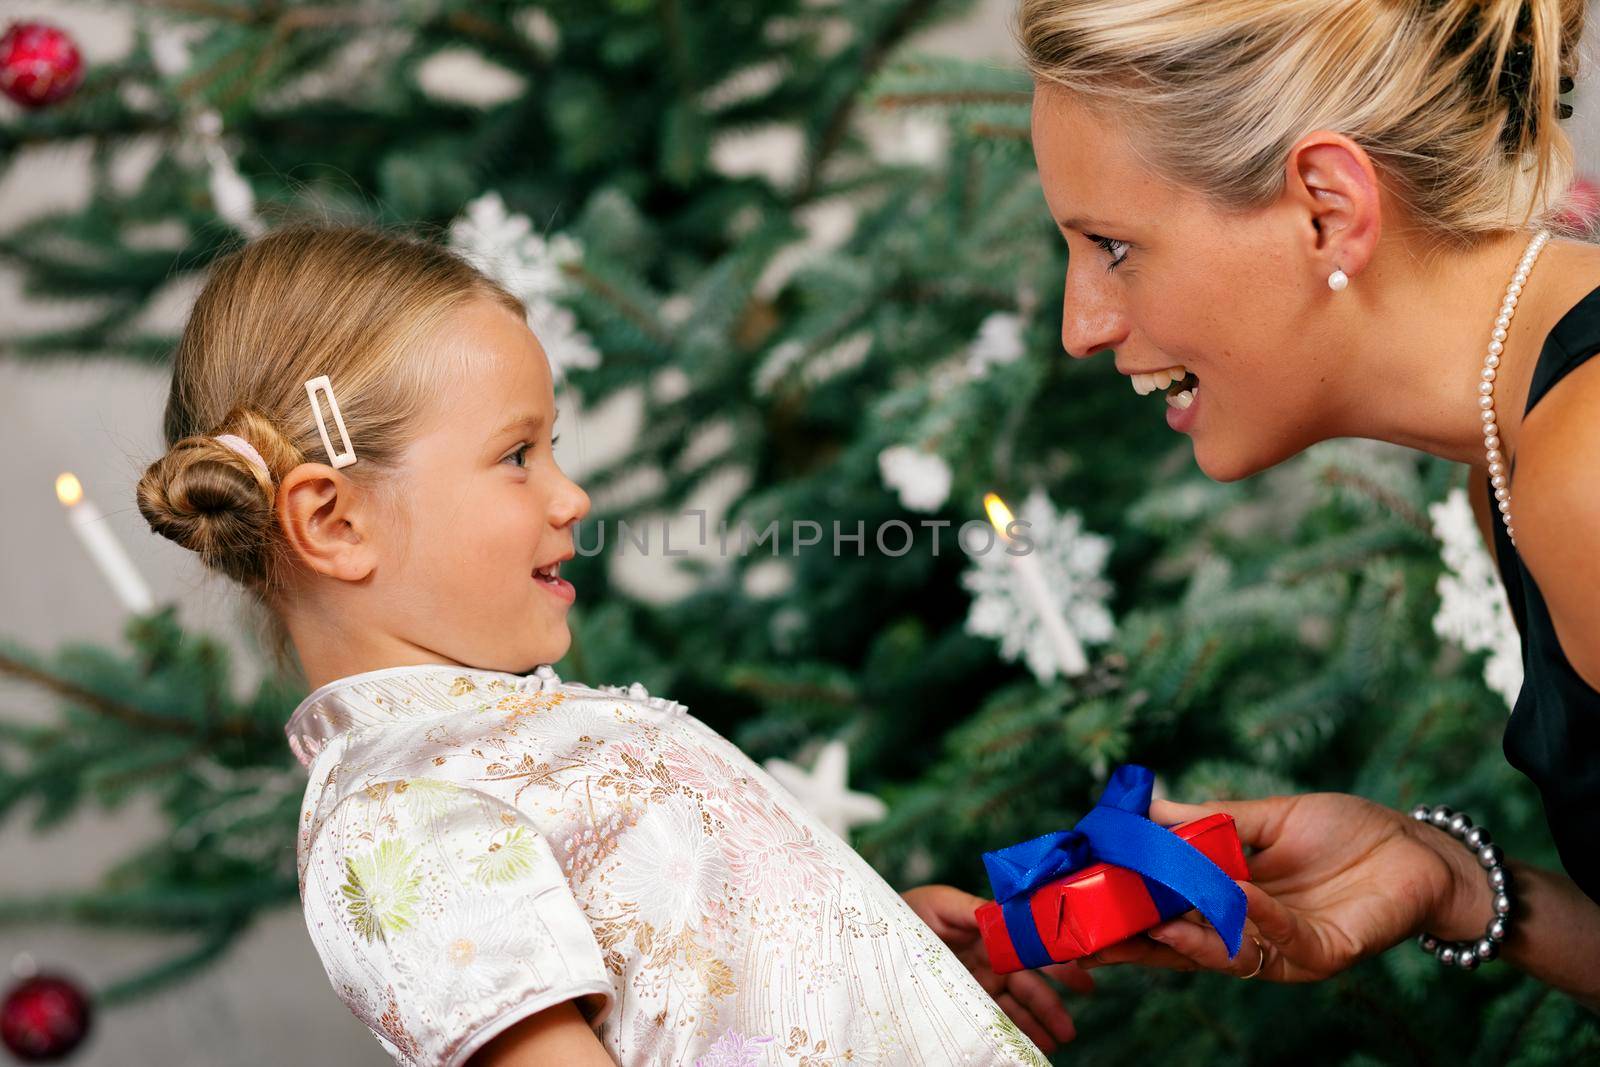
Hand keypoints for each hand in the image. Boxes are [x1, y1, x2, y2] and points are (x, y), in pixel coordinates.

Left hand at [901, 884, 1091, 1051]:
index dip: (1056, 961)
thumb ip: (972, 908)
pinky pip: (996, 1018)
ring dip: (1040, 1024)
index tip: (1080, 974)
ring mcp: (980, 982)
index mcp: (990, 932)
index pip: (1029, 947)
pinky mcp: (966, 1001)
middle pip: (1028, 984)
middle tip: (1070, 1027)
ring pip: (1017, 1006)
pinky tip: (1033, 1045)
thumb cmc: (908, 912)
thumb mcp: (939, 903)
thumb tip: (1003, 913)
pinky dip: (1017, 1031)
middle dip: (1052, 1005)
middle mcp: (991, 959)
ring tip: (1059, 1042)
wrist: (877, 932)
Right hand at [1076, 792, 1482, 982]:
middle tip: (1092, 934)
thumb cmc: (1348, 831)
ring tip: (1152, 918)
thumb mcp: (1267, 817)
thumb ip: (1208, 820)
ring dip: (1188, 938)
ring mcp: (1285, 950)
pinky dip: (1255, 916)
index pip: (1166, 914)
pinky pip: (1282, 941)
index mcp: (1231, 903)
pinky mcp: (1324, 954)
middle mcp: (1251, 935)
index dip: (1125, 913)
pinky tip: (1236, 891)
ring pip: (1224, 954)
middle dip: (1137, 942)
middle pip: (1182, 947)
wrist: (1420, 849)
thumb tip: (1146, 806)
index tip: (1079, 902)